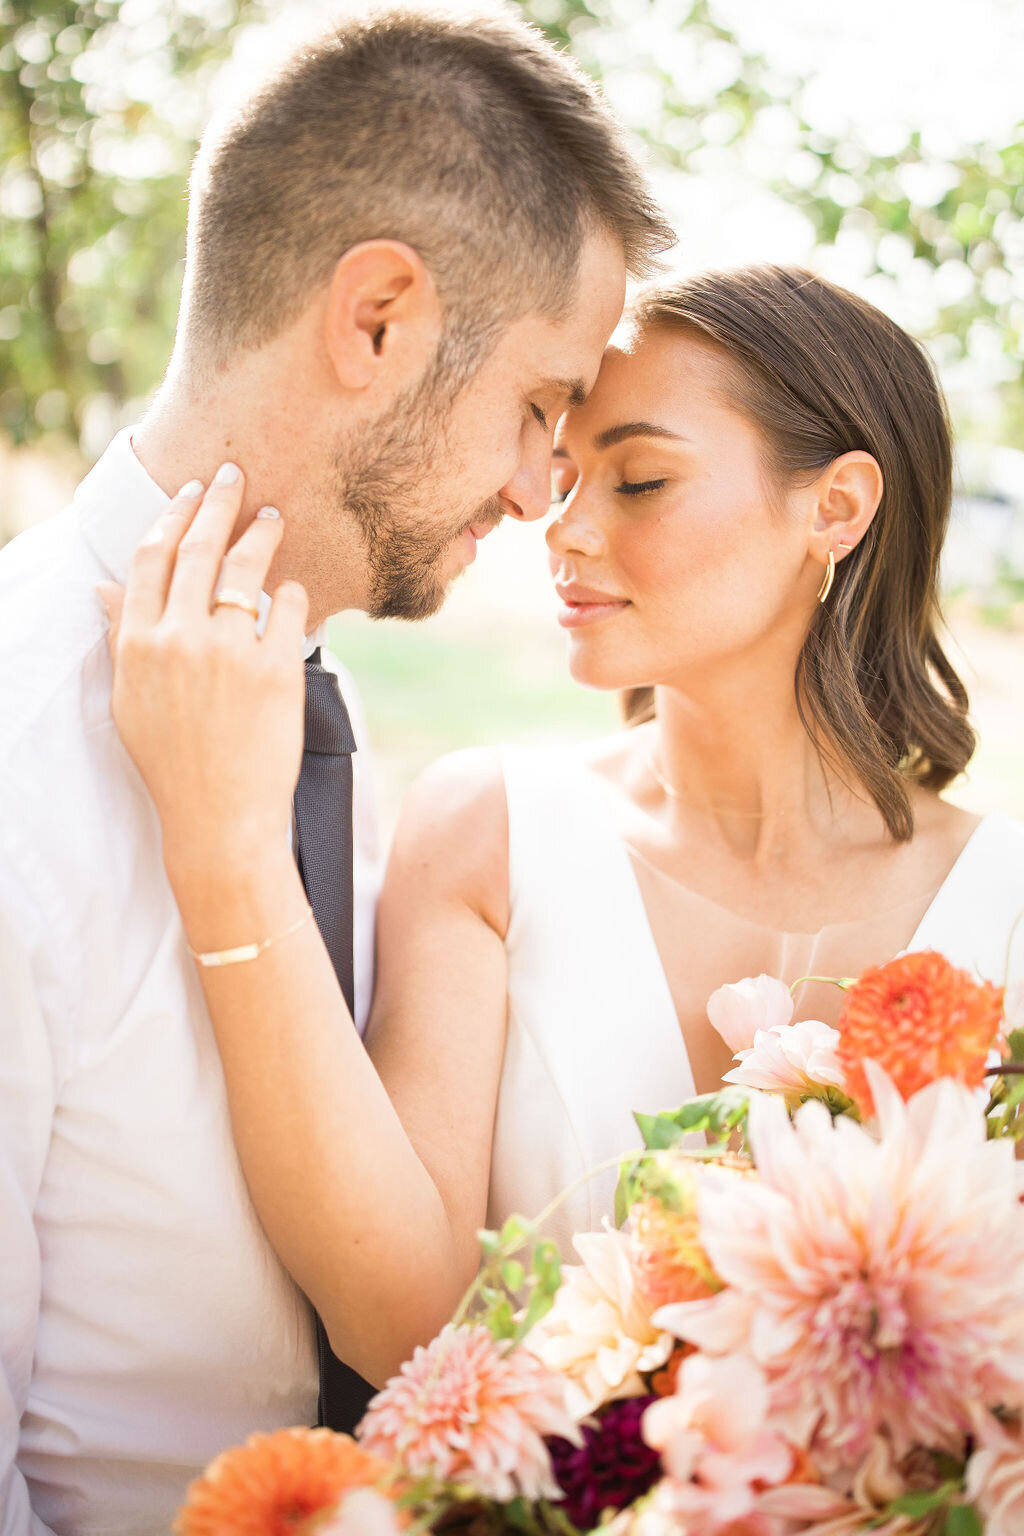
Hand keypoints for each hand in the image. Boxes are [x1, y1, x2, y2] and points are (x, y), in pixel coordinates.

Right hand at [97, 464, 308, 878]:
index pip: (152, 558)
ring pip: (246, 568)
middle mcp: (180, 639)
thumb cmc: (174, 763)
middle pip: (198, 549)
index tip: (191, 492)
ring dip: (261, 534)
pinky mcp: (277, 669)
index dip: (173, 515)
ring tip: (273, 519)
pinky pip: (289, 609)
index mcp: (138, 644)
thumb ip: (122, 639)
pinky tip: (294, 592)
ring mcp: (229, 652)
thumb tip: (104, 589)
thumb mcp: (130, 701)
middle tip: (235, 477)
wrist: (220, 818)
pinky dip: (293, 595)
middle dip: (219, 502)